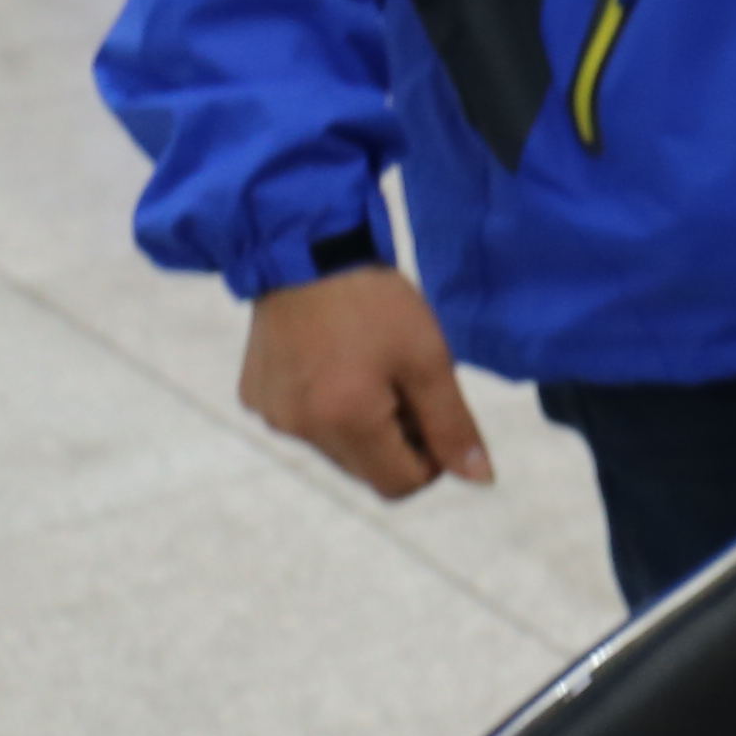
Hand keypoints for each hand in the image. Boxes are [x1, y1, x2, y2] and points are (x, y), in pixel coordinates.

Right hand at [242, 267, 495, 499]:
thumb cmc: (375, 302)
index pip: (400, 485)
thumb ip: (453, 426)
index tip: (434, 414)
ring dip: (363, 426)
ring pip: (336, 450)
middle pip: (367, 471)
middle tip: (404, 385)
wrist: (304, 250)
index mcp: (346, 422)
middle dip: (397, 441)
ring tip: (369, 369)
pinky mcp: (255, 397)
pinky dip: (327, 408)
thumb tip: (479, 480)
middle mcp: (300, 429)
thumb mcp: (429, 359)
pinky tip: (334, 363)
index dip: (431, 459)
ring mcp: (273, 415)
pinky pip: (303, 424)